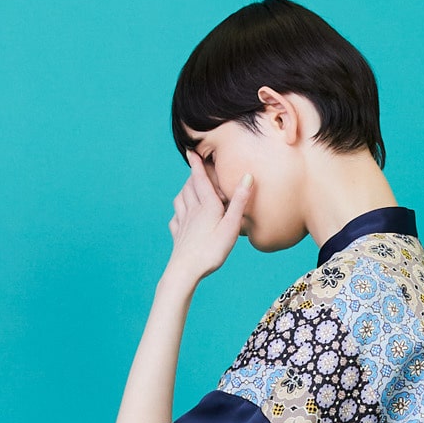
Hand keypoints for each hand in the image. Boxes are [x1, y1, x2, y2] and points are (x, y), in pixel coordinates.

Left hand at [163, 149, 253, 284]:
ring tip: (188, 189)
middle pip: (189, 187)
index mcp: (206, 206)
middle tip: (195, 170)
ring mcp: (183, 223)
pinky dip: (177, 212)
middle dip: (192, 176)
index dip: (196, 164)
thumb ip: (239, 201)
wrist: (185, 271)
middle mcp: (192, 210)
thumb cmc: (211, 251)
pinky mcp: (178, 236)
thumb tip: (248, 176)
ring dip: (184, 191)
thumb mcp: (231, 226)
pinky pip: (175, 219)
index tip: (191, 151)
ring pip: (180, 199)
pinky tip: (180, 216)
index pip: (199, 178)